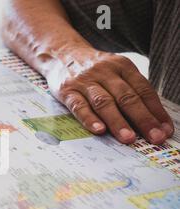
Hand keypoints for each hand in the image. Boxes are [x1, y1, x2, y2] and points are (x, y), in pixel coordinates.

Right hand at [46, 48, 173, 143]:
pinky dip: (89, 119)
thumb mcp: (115, 71)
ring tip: (129, 138)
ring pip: (104, 103)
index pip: (143, 90)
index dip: (156, 111)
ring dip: (118, 122)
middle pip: (127, 97)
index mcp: (122, 67)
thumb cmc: (93, 69)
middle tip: (154, 137)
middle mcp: (105, 72)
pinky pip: (79, 106)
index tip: (164, 130)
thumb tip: (149, 120)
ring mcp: (85, 82)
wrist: (61, 53)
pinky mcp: (67, 91)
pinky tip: (99, 130)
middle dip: (143, 119)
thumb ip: (129, 91)